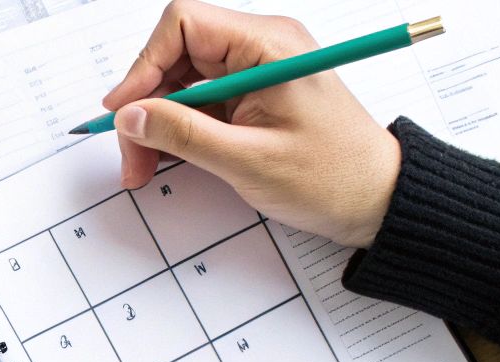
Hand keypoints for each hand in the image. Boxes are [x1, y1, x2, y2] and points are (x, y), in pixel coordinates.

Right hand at [103, 0, 399, 248]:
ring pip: (180, 83)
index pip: (184, 24)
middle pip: (175, 56)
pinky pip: (198, 103)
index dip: (144, 64)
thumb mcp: (249, 160)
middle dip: (145, 105)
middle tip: (131, 157)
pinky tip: (166, 160)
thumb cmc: (332, 178)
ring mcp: (254, 71)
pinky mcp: (250, 96)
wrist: (376, 199)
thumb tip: (130, 114)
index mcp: (268, 46)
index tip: (123, 110)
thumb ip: (184, 134)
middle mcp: (259, 48)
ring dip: (155, 123)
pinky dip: (176, 130)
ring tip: (144, 169)